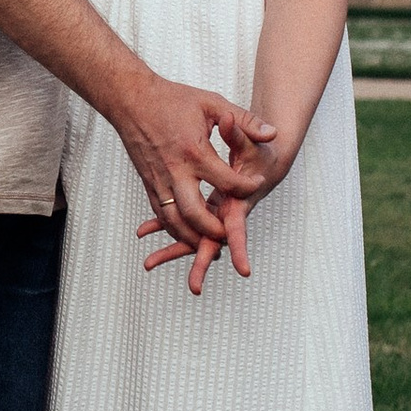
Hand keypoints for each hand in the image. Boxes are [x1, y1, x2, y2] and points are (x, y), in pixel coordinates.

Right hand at [112, 71, 274, 270]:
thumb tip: (272, 132)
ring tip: (210, 242)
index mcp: (194, 152)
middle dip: (215, 230)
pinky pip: (162, 215)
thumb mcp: (212, 104)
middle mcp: (175, 172)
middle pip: (195, 214)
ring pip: (175, 222)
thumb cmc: (171, 99)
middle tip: (230, 233)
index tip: (256, 184)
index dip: (246, 188)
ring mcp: (159, 180)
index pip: (227, 182)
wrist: (131, 100)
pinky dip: (176, 228)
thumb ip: (244, 120)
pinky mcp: (148, 184)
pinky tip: (188, 232)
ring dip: (193, 237)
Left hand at [137, 131, 293, 295]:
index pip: (238, 226)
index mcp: (240, 200)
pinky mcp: (207, 208)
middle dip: (201, 262)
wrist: (266, 159)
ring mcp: (217, 211)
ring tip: (149, 262)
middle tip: (194, 286)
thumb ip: (243, 130)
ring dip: (173, 249)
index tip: (242, 268)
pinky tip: (144, 232)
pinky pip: (183, 222)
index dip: (239, 246)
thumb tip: (238, 123)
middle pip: (213, 241)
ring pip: (193, 235)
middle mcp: (228, 211)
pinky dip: (164, 227)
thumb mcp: (250, 138)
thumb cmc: (260, 151)